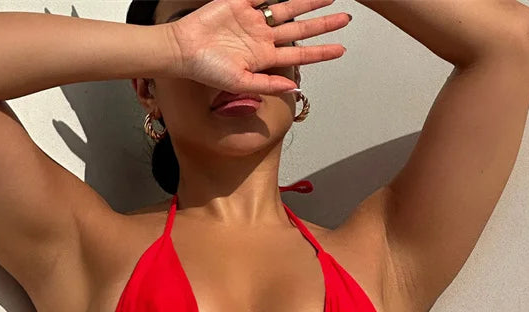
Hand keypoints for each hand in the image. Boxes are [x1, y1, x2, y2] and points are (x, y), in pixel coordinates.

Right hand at [166, 0, 350, 96]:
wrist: (183, 49)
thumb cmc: (207, 70)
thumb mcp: (239, 83)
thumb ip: (267, 84)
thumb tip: (294, 86)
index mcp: (263, 58)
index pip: (299, 54)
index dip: (320, 52)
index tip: (341, 50)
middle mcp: (262, 38)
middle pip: (299, 29)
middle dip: (322, 25)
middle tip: (345, 19)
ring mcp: (253, 19)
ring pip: (288, 8)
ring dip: (308, 2)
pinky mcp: (241, 2)